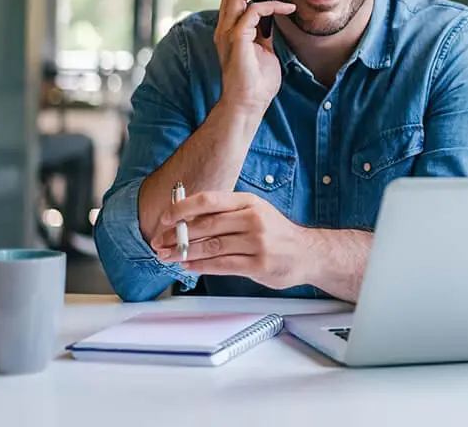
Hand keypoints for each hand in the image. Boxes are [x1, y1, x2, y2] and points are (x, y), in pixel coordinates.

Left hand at [151, 190, 310, 289]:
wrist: (307, 252)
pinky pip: (222, 265)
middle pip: (206, 225)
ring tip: (169, 256)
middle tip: (160, 242)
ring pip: (211, 247)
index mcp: (249, 202)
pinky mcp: (258, 264)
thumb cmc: (276, 232)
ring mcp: (257, 242)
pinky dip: (201, 267)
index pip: (210, 200)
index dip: (183, 208)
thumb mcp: (255, 212)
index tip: (165, 217)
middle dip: (178, 235)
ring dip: (185, 253)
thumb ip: (226, 214)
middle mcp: (253, 219)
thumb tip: (189, 218)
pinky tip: (189, 266)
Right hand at [214, 0, 295, 112]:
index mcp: (229, 30)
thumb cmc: (257, 82)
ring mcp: (228, 34)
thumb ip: (263, 32)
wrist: (249, 104)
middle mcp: (224, 28)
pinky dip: (270, 6)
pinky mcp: (236, 40)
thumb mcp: (263, 50)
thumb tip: (272, 17)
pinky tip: (286, 8)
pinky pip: (251, 12)